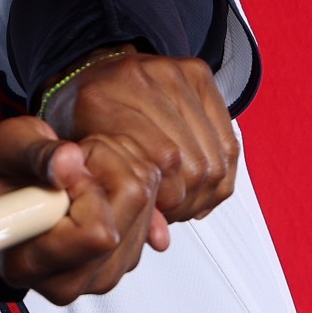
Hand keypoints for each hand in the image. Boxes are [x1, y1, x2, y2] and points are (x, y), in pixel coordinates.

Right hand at [0, 114, 162, 303]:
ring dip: (120, 166)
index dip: (86, 186)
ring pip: (147, 201)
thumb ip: (34, 154)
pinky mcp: (127, 260)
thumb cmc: (2, 178)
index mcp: (28, 263)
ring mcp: (102, 275)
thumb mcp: (5, 148)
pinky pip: (156, 206)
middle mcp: (68, 280)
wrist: (8, 199)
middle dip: (108, 163)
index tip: (60, 173)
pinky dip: (132, 179)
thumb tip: (68, 161)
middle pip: (132, 204)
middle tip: (72, 160)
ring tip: (80, 169)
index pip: (96, 233)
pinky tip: (97, 180)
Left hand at [41, 49, 238, 224]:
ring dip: (205, 191)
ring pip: (215, 156)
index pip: (161, 161)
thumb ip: (115, 198)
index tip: (156, 211)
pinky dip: (221, 173)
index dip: (167, 197)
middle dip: (185, 199)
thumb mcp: (83, 165)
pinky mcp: (198, 73)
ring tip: (183, 200)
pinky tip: (201, 185)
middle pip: (191, 161)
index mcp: (97, 100)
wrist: (92, 73)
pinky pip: (228, 141)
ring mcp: (173, 73)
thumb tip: (160, 239)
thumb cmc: (83, 121)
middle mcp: (139, 79)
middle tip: (169, 210)